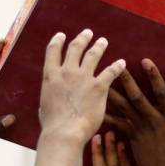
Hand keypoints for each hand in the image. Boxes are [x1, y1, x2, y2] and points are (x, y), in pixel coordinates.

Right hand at [39, 29, 125, 143]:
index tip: (61, 35)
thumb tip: (44, 106)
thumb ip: (47, 101)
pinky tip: (121, 63)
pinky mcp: (99, 87)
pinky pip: (110, 72)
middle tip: (87, 33)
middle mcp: (67, 72)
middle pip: (75, 48)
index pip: (53, 52)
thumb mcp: (43, 108)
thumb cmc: (52, 125)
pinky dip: (117, 66)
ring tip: (103, 41)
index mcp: (51, 76)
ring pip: (93, 55)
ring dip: (99, 46)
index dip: (57, 41)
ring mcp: (84, 78)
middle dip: (82, 39)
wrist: (65, 132)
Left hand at [105, 59, 164, 165]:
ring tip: (102, 81)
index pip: (162, 93)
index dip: (154, 77)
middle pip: (138, 98)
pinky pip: (117, 124)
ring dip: (113, 94)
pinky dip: (107, 115)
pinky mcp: (132, 137)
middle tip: (117, 66)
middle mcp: (155, 121)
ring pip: (125, 109)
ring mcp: (141, 129)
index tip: (146, 61)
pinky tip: (96, 106)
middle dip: (127, 81)